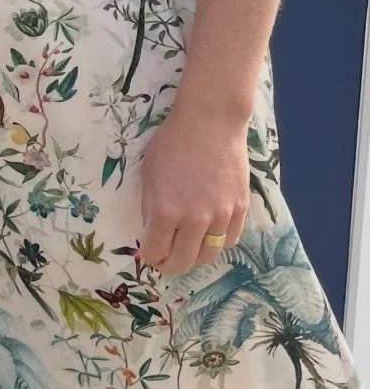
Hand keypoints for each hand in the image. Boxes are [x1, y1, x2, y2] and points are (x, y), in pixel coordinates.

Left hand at [138, 98, 250, 276]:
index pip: (156, 253)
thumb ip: (150, 207)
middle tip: (167, 261)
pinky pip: (230, 241)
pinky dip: (218, 244)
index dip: (150, 257)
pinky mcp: (240, 209)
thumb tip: (152, 232)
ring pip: (209, 256)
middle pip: (183, 262)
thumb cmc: (172, 143)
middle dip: (171, 266)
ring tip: (188, 251)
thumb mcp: (148, 174)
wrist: (210, 123)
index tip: (150, 255)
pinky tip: (209, 237)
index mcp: (165, 211)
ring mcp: (221, 216)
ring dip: (195, 258)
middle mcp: (194, 220)